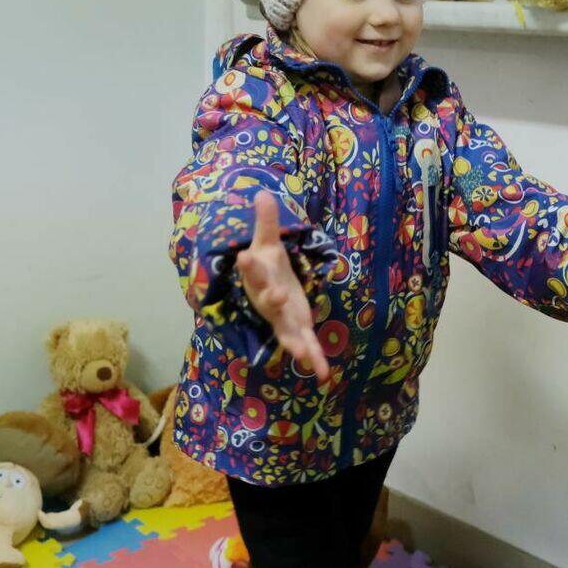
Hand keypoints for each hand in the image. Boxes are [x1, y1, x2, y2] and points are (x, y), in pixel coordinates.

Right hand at [236, 192, 329, 382]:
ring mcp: (281, 317)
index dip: (248, 264)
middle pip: (267, 299)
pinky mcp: (295, 328)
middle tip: (277, 295)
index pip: (252, 269)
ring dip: (294, 341)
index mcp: (259, 277)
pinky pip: (304, 345)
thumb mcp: (268, 242)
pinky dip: (314, 359)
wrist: (270, 288)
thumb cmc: (269, 265)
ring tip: (304, 355)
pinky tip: (324, 374)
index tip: (243, 254)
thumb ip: (266, 222)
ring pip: (285, 330)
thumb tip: (262, 192)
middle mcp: (267, 299)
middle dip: (271, 298)